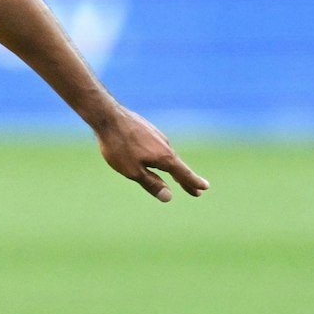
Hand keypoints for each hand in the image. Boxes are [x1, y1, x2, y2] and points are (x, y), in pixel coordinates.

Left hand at [93, 107, 208, 201]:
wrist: (108, 116)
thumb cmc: (119, 146)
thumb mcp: (133, 171)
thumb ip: (151, 184)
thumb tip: (168, 197)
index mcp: (164, 157)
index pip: (183, 173)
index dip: (193, 183)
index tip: (204, 188)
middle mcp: (165, 145)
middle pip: (178, 166)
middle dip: (186, 180)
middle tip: (197, 191)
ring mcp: (157, 136)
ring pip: (168, 156)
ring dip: (174, 168)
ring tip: (179, 178)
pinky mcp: (148, 131)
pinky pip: (159, 148)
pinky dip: (163, 158)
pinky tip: (158, 159)